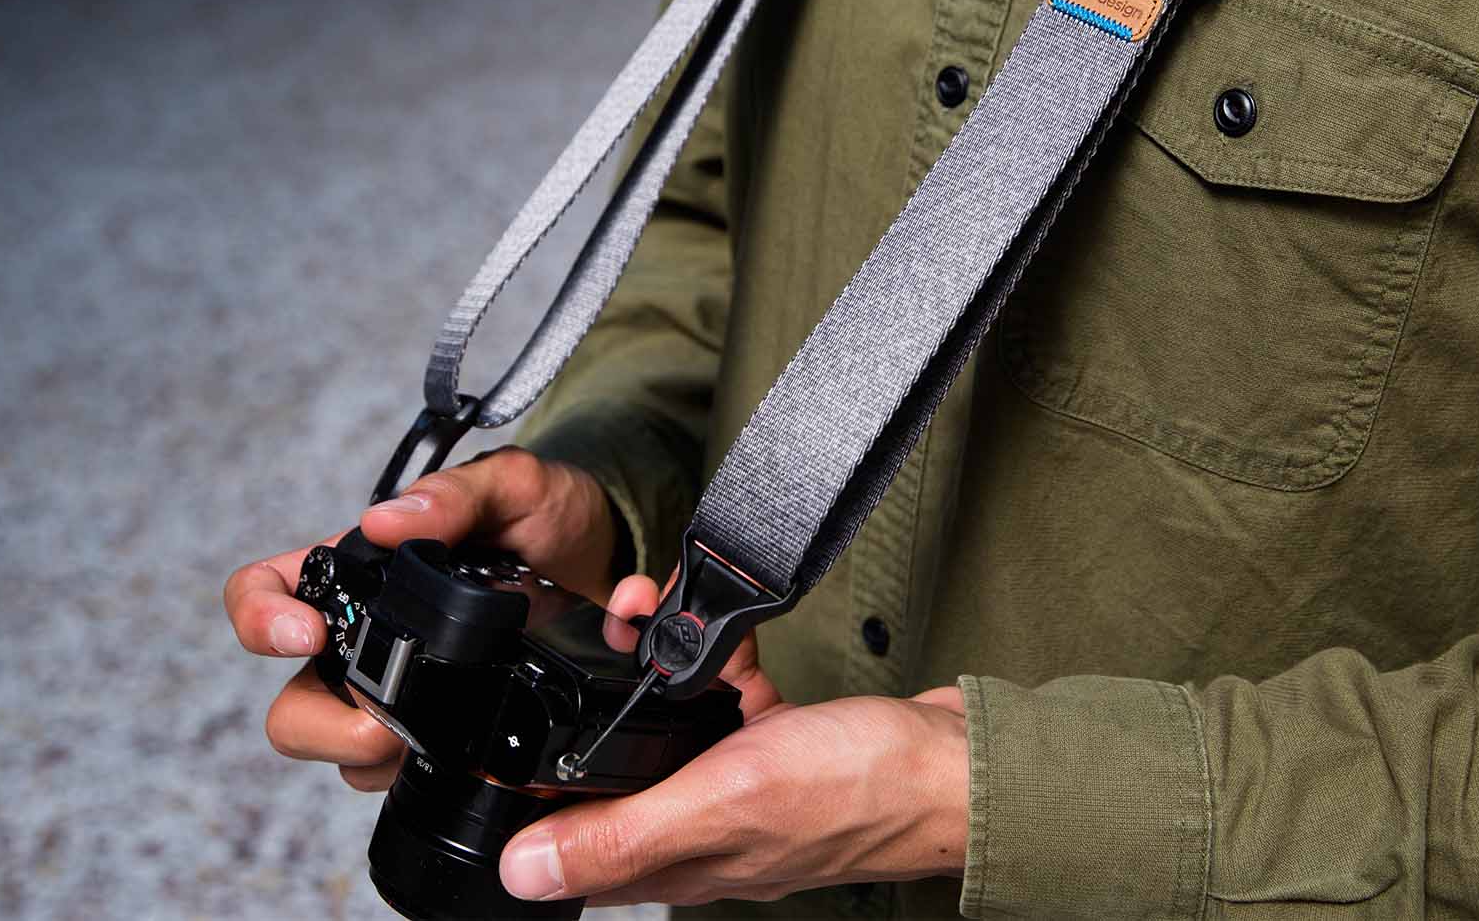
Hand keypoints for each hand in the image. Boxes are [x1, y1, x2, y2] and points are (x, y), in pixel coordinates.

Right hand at [222, 447, 619, 791]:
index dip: (261, 618)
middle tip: (380, 722)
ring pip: (337, 746)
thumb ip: (453, 496)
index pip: (267, 589)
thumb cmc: (548, 513)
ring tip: (424, 741)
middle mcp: (365, 632)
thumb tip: (384, 520)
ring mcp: (395, 686)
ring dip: (369, 755)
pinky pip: (390, 770)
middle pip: (291, 698)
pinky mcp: (433, 727)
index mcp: (364, 569)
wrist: (606, 564)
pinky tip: (452, 750)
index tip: (308, 637)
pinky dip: (411, 772)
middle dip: (322, 724)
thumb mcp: (512, 486)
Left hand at [498, 576, 969, 906]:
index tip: (523, 718)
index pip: (574, 843)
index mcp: (678, 859)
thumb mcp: (725, 803)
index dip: (534, 791)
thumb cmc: (860, 791)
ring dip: (650, 659)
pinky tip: (717, 631)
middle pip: (614, 764)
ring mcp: (737, 781)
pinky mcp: (770, 743)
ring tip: (650, 607)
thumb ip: (624, 832)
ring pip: (663, 719)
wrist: (955, 762)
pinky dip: (712, 655)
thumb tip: (523, 871)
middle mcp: (701, 825)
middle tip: (603, 630)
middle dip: (594, 694)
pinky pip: (718, 692)